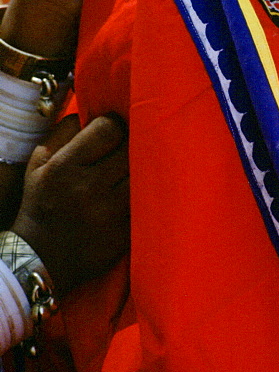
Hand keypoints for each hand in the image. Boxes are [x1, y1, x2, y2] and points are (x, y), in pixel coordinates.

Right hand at [11, 114, 129, 297]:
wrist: (40, 259)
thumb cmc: (42, 203)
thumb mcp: (39, 163)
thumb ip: (64, 132)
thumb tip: (90, 113)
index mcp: (65, 167)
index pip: (109, 129)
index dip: (114, 125)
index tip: (113, 131)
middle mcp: (88, 188)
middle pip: (130, 149)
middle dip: (130, 144)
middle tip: (128, 147)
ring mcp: (109, 213)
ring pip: (142, 174)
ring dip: (141, 168)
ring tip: (137, 166)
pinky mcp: (124, 233)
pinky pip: (146, 202)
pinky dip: (145, 193)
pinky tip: (141, 190)